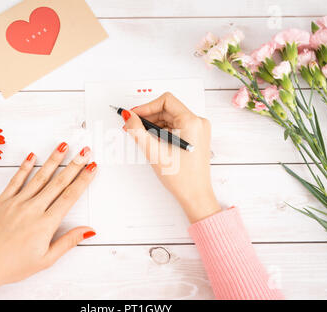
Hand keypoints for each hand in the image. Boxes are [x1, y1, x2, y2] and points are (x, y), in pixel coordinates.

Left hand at [0, 143, 96, 296]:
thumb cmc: (14, 265)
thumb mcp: (46, 259)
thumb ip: (68, 241)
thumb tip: (89, 230)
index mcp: (45, 224)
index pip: (70, 196)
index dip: (83, 180)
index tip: (92, 167)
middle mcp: (32, 209)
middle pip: (58, 183)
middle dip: (74, 165)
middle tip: (85, 151)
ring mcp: (16, 203)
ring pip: (39, 177)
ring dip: (53, 160)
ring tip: (64, 147)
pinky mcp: (2, 201)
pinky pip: (15, 180)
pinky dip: (24, 167)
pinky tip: (32, 156)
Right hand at [122, 92, 220, 222]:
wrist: (195, 196)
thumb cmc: (182, 178)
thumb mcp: (154, 152)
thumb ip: (138, 131)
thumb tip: (128, 116)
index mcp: (192, 122)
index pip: (166, 100)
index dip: (146, 106)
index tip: (133, 115)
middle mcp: (198, 123)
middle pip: (167, 109)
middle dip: (148, 117)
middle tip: (132, 127)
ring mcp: (198, 130)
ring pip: (170, 118)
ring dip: (154, 125)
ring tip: (142, 137)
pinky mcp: (195, 137)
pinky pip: (175, 127)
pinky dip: (162, 131)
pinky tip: (153, 142)